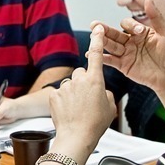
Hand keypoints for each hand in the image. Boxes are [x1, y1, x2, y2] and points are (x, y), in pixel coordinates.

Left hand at [50, 25, 115, 153]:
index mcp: (95, 80)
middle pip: (81, 73)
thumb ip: (105, 92)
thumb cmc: (96, 124)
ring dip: (73, 92)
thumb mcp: (110, 106)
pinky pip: (60, 93)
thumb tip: (98, 90)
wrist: (76, 137)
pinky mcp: (53, 95)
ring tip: (77, 109)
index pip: (97, 55)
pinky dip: (63, 100)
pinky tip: (68, 111)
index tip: (97, 28)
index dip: (97, 40)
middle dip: (84, 81)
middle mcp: (79, 80)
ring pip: (70, 84)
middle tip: (87, 99)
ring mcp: (65, 87)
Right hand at [91, 0, 164, 93]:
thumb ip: (156, 16)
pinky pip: (110, 60)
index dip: (130, 26)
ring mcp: (126, 54)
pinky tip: (91, 54)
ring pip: (110, 45)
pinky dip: (100, 57)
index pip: (127, 24)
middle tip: (94, 25)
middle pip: (114, 33)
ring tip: (93, 37)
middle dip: (104, 29)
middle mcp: (131, 41)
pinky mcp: (123, 66)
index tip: (137, 32)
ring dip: (101, 41)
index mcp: (140, 32)